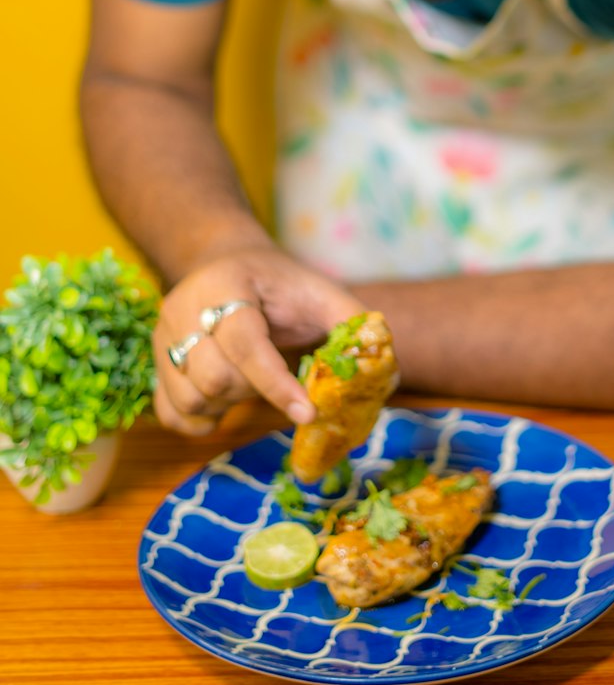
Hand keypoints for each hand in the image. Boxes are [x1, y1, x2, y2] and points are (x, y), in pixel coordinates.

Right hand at [152, 244, 364, 434]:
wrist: (227, 263)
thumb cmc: (279, 284)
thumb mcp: (318, 290)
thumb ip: (350, 321)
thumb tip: (388, 369)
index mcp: (227, 283)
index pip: (245, 342)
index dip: (276, 383)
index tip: (309, 413)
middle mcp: (183, 307)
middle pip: (214, 376)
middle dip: (254, 391)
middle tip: (276, 378)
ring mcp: (162, 336)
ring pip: (190, 397)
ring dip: (228, 405)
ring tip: (249, 384)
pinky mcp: (155, 364)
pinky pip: (169, 412)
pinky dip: (199, 422)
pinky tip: (224, 406)